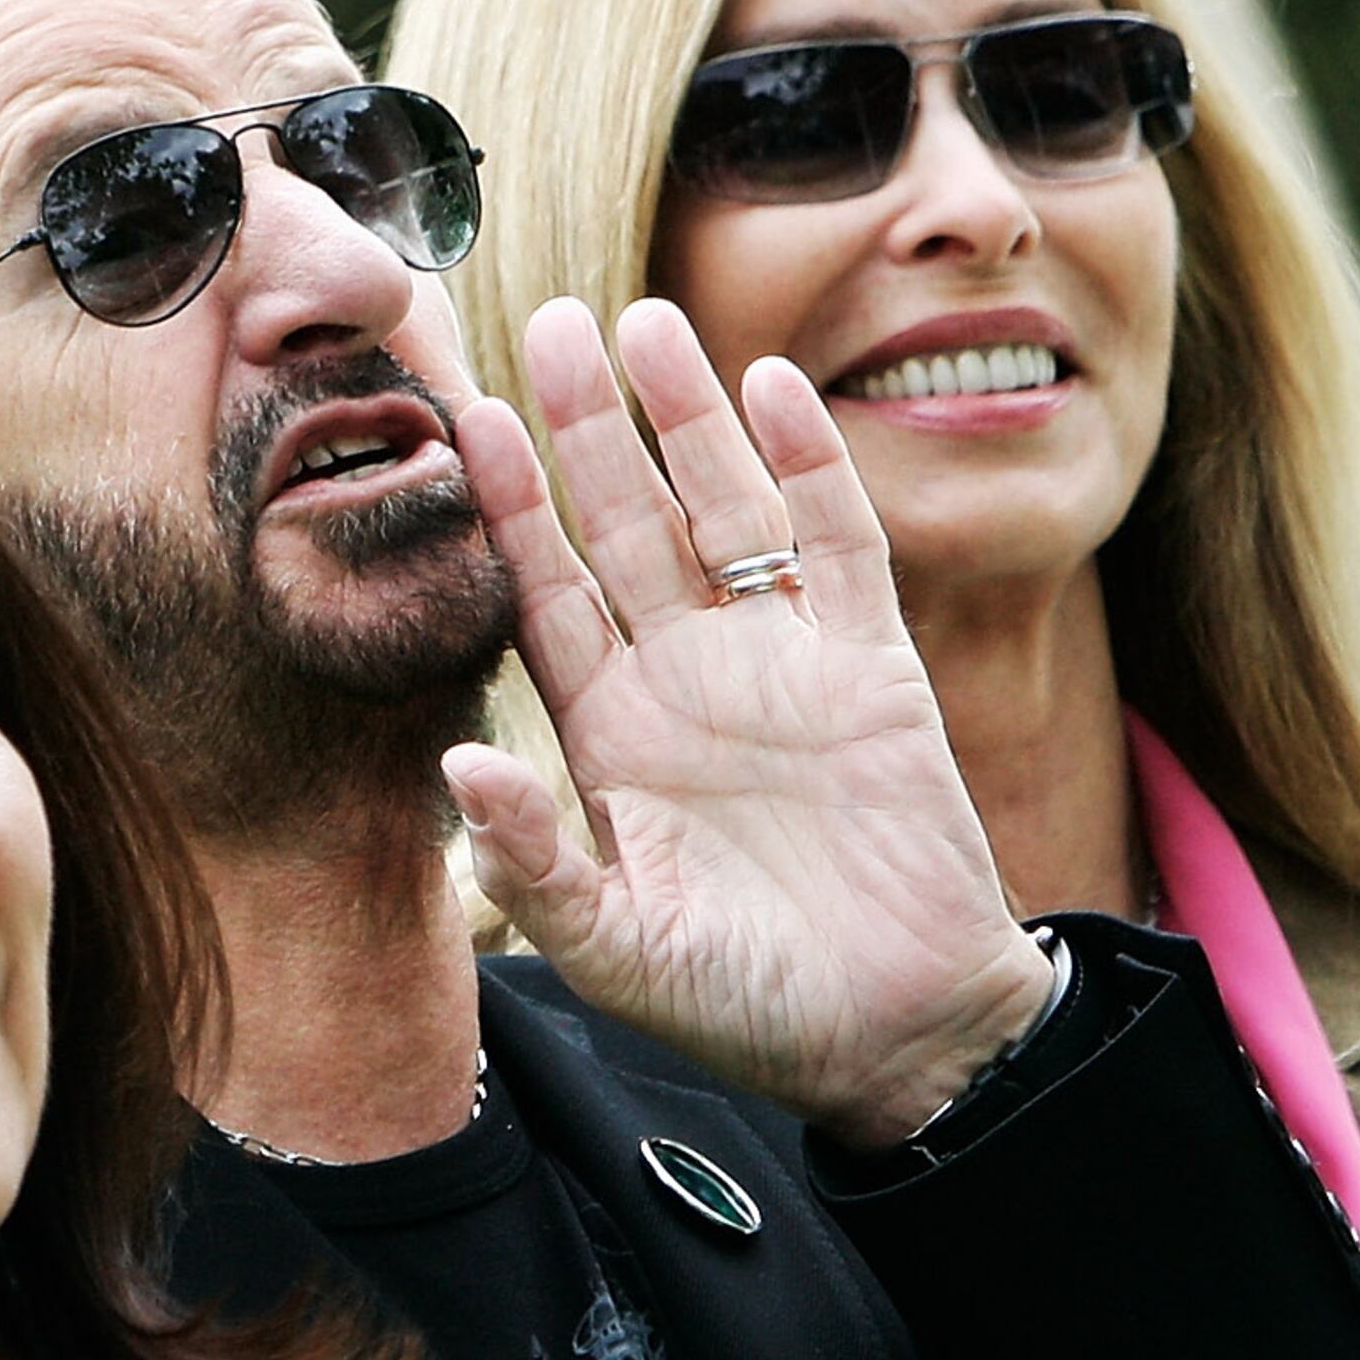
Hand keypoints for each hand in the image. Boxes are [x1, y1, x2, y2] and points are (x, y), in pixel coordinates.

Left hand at [443, 298, 1052, 1149]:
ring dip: (685, 420)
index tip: (470, 421)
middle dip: (586, 426)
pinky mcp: (873, 666)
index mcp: (611, 735)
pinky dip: (810, 465)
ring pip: (723, 510)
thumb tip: (458, 767)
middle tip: (547, 322)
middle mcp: (686, 678)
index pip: (546, 594)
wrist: (901, 1038)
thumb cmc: (746, 1005)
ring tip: (647, 322)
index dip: (513, 510)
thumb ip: (533, 865)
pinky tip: (773, 388)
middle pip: (625, 524)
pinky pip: (837, 545)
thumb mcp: (618, 952)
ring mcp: (782, 664)